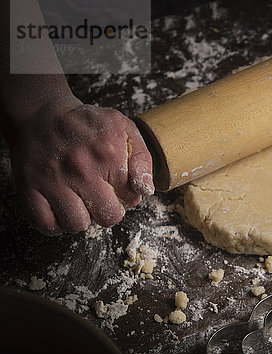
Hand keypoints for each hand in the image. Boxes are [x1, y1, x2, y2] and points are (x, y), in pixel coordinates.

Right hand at [6, 94, 153, 234]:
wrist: (42, 114)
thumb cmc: (87, 124)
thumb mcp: (125, 129)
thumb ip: (142, 159)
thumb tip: (146, 190)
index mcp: (108, 154)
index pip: (130, 198)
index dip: (128, 196)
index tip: (118, 187)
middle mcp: (81, 169)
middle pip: (107, 217)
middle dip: (108, 211)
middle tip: (101, 198)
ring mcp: (52, 179)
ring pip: (76, 224)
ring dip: (81, 219)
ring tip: (79, 202)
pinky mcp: (28, 187)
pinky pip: (44, 223)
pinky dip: (53, 224)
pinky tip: (60, 210)